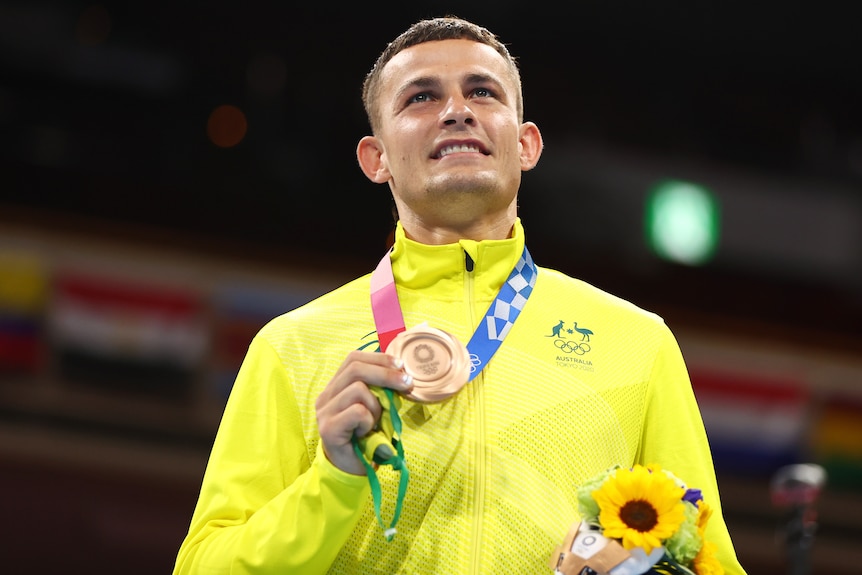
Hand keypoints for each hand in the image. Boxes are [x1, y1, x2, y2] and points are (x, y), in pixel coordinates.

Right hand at [315, 351, 412, 474]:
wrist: (351, 470)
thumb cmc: (365, 438)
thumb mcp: (375, 409)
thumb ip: (381, 391)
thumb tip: (402, 374)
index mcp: (335, 387)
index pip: (353, 359)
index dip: (379, 358)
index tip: (401, 366)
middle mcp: (326, 396)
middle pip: (355, 368)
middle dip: (386, 374)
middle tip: (407, 383)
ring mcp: (324, 411)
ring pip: (358, 390)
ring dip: (377, 405)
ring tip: (376, 422)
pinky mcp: (328, 428)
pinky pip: (358, 412)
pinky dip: (369, 421)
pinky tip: (366, 432)